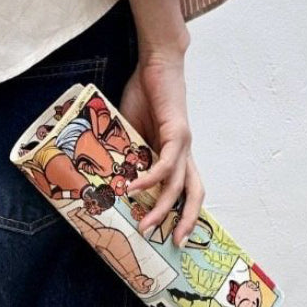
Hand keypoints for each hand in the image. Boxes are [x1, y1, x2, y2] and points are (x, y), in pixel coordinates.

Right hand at [116, 52, 204, 247]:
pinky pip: (166, 163)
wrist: (157, 64)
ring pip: (179, 184)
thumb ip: (127, 152)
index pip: (184, 189)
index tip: (172, 236)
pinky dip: (152, 177)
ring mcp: (183, 144)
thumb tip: (111, 176)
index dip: (182, 212)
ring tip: (147, 224)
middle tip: (174, 243)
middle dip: (186, 220)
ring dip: (163, 207)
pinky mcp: (177, 132)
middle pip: (195, 193)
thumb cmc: (144, 94)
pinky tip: (136, 187)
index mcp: (175, 154)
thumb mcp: (131, 131)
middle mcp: (184, 153)